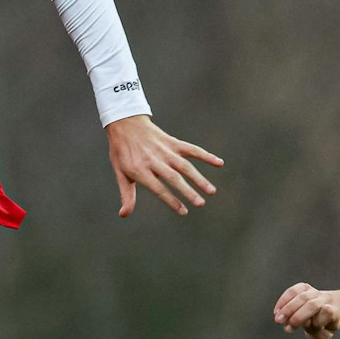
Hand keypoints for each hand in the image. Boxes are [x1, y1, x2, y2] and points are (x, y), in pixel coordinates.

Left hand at [105, 115, 223, 216]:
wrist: (125, 123)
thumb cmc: (122, 152)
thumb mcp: (120, 173)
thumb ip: (127, 195)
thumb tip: (123, 215)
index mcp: (140, 169)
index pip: (158, 188)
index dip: (171, 200)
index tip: (183, 211)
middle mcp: (154, 160)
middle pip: (174, 178)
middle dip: (188, 191)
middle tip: (200, 203)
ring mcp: (165, 150)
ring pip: (185, 166)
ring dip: (199, 178)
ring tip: (211, 191)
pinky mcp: (173, 142)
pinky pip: (191, 149)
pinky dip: (206, 155)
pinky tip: (219, 163)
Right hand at [274, 282, 339, 338]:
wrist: (330, 309)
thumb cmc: (324, 327)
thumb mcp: (324, 336)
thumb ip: (319, 335)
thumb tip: (307, 323)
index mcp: (335, 312)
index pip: (329, 312)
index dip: (317, 322)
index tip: (307, 329)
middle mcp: (327, 300)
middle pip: (313, 305)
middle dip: (298, 317)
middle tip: (287, 328)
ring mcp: (316, 292)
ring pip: (302, 296)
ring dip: (288, 309)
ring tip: (278, 320)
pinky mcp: (305, 287)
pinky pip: (293, 290)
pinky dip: (284, 300)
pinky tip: (277, 311)